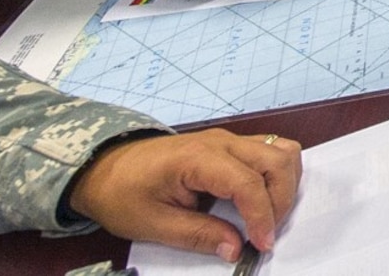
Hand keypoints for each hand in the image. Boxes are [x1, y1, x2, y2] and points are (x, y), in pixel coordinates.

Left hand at [67, 129, 300, 260]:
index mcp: (198, 158)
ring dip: (284, 185)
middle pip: (277, 160)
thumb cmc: (122, 194)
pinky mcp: (229, 145)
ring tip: (266, 216)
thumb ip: (198, 235)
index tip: (261, 245)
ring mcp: (228, 139)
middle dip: (281, 200)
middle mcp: (221, 142)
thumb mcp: (153, 224)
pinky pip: (270, 150)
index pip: (247, 182)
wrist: (103, 167)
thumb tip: (236, 249)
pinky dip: (277, 175)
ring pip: (281, 150)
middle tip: (264, 233)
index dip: (262, 216)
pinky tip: (262, 200)